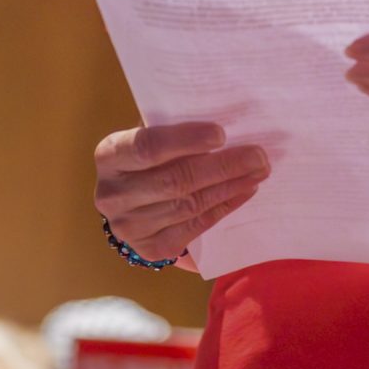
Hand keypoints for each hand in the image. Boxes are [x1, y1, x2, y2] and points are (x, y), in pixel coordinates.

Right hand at [94, 122, 270, 262]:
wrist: (133, 206)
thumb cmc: (151, 160)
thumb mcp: (153, 138)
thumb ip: (176, 130)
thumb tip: (227, 119)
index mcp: (109, 156)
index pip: (147, 146)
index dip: (185, 140)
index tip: (221, 134)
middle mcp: (112, 195)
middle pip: (175, 180)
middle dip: (223, 166)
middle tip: (258, 155)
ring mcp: (130, 227)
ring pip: (190, 204)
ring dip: (230, 186)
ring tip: (259, 171)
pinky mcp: (151, 249)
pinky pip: (196, 225)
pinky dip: (224, 207)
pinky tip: (245, 191)